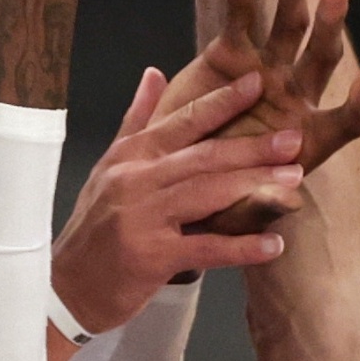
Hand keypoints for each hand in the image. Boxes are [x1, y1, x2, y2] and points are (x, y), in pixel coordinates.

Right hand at [50, 66, 308, 334]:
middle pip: (203, 157)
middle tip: (294, 140)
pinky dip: (242, 247)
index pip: (182, 122)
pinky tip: (272, 245)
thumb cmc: (94, 227)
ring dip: (255, 187)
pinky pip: (206, 249)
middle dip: (252, 148)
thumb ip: (137, 120)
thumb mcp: (109, 167)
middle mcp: (135, 181)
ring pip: (207, 195)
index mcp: (130, 156)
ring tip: (294, 181)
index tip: (259, 83)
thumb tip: (155, 73)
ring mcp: (143, 219)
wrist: (65, 287)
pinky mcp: (151, 258)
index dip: (222, 101)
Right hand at [174, 0, 359, 235]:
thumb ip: (263, 202)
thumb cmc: (217, 209)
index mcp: (310, 138)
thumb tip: (289, 200)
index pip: (349, 119)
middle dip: (330, 20)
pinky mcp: (229, 59)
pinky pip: (237, 17)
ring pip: (285, 25)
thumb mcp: (239, 213)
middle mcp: (294, 97)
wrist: (179, 188)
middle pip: (321, 53)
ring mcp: (264, 73)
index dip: (359, 101)